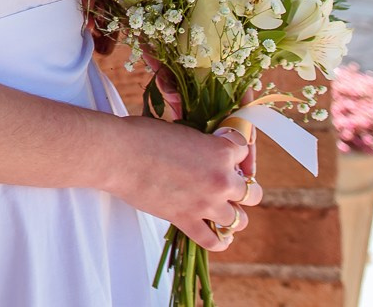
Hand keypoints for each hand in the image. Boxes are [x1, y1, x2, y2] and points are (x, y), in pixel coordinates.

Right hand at [106, 118, 262, 250]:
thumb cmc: (142, 135)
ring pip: (240, 220)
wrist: (118, 154)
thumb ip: (201, 145)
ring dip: (233, 215)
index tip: (227, 156)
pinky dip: (219, 241)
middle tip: (227, 186)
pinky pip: (214, 241)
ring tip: (221, 210)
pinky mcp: (187, 220)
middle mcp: (221, 180)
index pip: (245, 152)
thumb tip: (204, 155)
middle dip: (243, 189)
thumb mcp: (181, 130)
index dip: (236, 154)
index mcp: (221, 151)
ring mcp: (206, 204)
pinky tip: (218, 235)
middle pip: (253, 193)